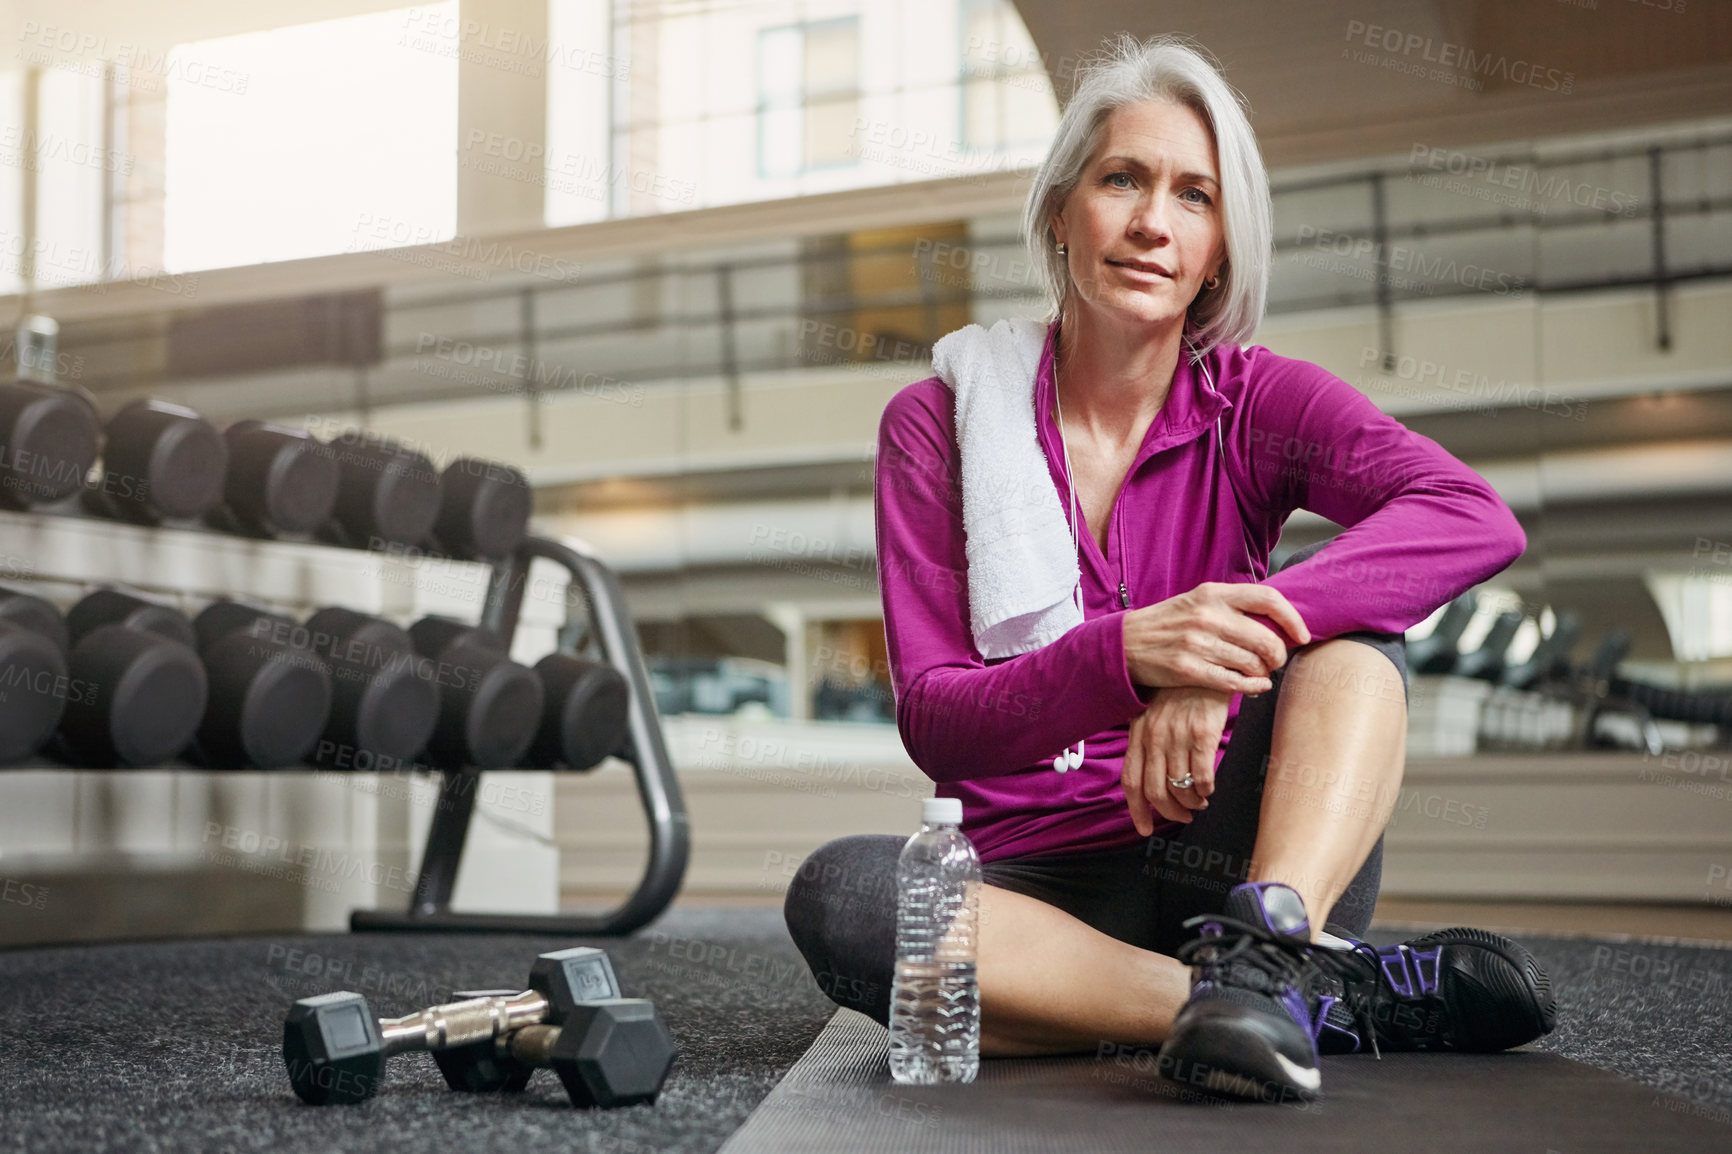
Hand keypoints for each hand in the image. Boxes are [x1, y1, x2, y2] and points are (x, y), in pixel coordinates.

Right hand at [1122, 582, 1308, 694]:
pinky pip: (1234, 682)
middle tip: (1277, 662)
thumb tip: (1277, 619)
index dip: (1292, 619)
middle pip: (1266, 638)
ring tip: (1261, 674)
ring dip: (1264, 673)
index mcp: (1212, 593)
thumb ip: (1233, 606)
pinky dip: (1252, 687)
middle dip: (1279, 655)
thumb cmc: (1169, 623)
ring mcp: (1196, 643)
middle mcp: (1206, 615)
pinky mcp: (1187, 669)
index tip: (1301, 635)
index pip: (1267, 599)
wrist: (1125, 643)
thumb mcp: (1198, 602)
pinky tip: (1255, 687)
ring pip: (1252, 663)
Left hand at [1122, 686, 1232, 834]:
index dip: (1137, 810)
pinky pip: (1202, 776)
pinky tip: (1209, 789)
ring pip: (1179, 788)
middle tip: (1183, 817)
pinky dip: (1205, 790)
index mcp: (1138, 733)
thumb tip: (1151, 776)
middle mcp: (1154, 737)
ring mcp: (1177, 736)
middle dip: (1170, 813)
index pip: (1131, 781)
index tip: (1144, 829)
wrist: (1206, 664)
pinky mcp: (1203, 734)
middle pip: (1155, 791)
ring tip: (1198, 803)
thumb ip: (1148, 741)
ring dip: (1190, 804)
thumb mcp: (1153, 713)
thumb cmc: (1180, 691)